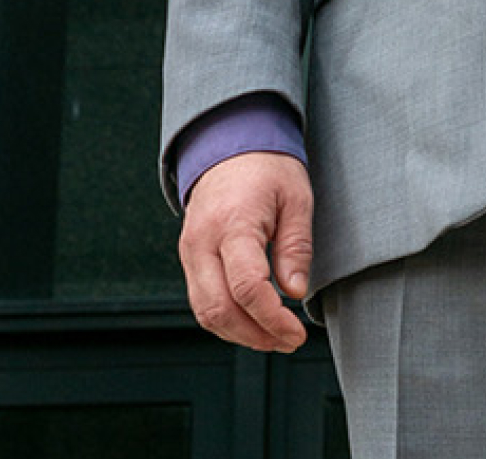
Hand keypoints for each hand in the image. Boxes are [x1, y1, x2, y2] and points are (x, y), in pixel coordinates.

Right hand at [179, 151, 313, 351]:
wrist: (229, 143)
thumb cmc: (267, 167)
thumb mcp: (296, 197)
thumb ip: (296, 247)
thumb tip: (295, 292)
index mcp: (233, 223)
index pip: (246, 287)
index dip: (272, 319)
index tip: (296, 333)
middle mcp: (203, 241)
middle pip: (219, 309)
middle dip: (255, 336)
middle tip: (288, 341)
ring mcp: (190, 251)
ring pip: (204, 312)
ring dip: (239, 333)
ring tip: (274, 336)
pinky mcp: (188, 257)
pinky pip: (201, 299)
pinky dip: (225, 318)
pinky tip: (252, 320)